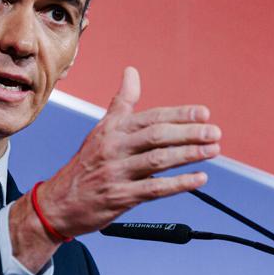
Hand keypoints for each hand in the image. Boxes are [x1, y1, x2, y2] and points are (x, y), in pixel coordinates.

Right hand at [9, 67, 220, 269]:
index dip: (180, 115)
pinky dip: (179, 183)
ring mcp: (116, 173)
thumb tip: (132, 71)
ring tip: (213, 151)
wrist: (59, 203)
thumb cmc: (86, 165)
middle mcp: (113, 148)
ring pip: (158, 160)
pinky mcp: (119, 197)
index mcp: (112, 129)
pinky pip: (154, 189)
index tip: (204, 114)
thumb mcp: (101, 129)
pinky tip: (199, 178)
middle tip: (214, 133)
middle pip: (157, 135)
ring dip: (189, 154)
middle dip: (189, 133)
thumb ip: (122, 102)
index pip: (151, 117)